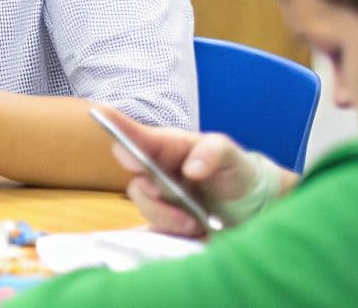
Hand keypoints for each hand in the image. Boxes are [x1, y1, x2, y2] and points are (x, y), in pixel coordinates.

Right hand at [97, 107, 283, 236]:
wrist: (250, 205)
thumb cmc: (234, 170)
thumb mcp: (231, 154)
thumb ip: (213, 152)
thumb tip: (190, 169)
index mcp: (166, 146)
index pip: (134, 135)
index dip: (117, 128)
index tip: (107, 125)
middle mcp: (155, 169)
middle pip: (135, 179)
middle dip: (150, 194)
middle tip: (167, 198)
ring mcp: (159, 197)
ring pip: (145, 206)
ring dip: (168, 217)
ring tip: (196, 224)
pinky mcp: (165, 220)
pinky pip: (154, 227)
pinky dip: (171, 231)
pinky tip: (191, 231)